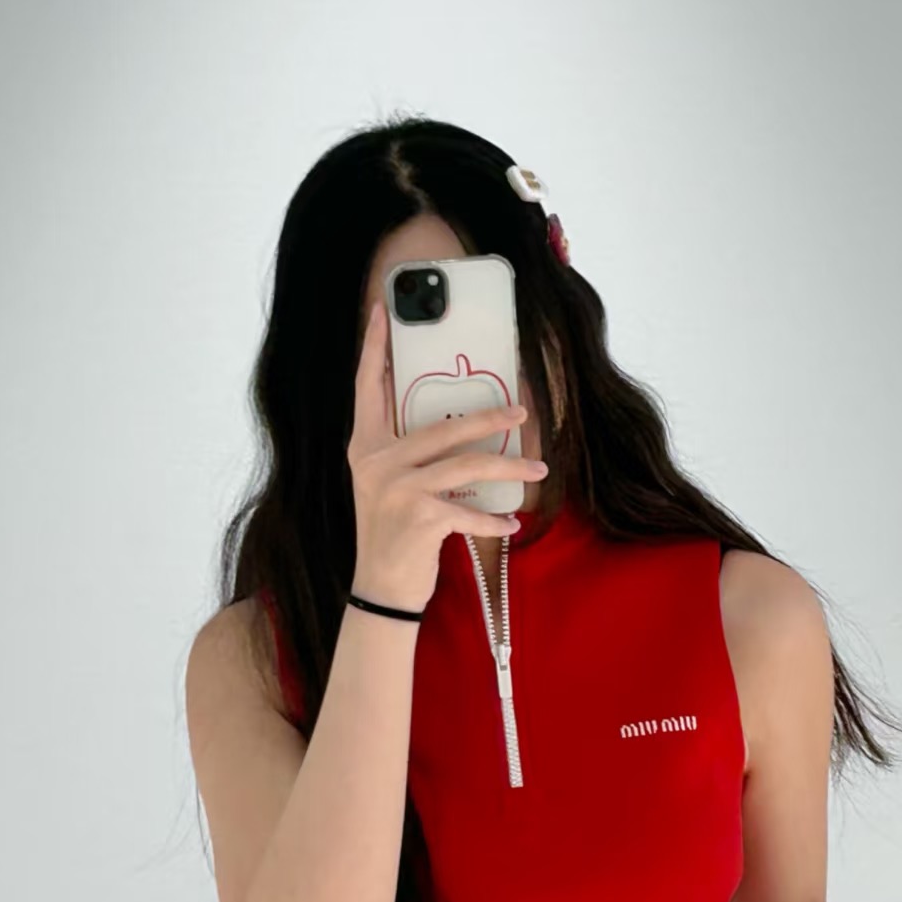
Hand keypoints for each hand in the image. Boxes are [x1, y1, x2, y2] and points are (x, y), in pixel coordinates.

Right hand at [346, 300, 547, 612]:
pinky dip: (495, 519)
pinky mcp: (420, 517)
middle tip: (523, 411)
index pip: (367, 387)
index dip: (373, 347)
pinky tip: (512, 523)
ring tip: (537, 468)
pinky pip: (470, 511)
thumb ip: (403, 452)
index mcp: (364, 446)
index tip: (382, 310)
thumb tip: (449, 424)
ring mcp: (397, 488)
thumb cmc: (391, 536)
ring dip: (509, 467)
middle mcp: (376, 461)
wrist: (380, 591)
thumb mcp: (386, 486)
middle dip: (491, 418)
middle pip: (444, 426)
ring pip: (467, 464)